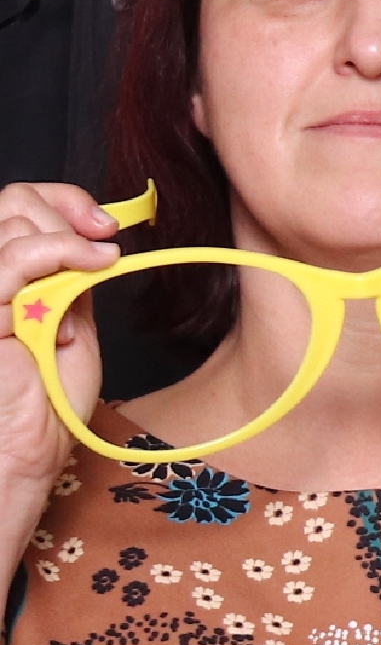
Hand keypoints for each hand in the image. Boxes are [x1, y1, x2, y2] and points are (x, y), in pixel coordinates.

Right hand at [0, 181, 125, 512]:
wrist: (33, 444)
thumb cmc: (49, 394)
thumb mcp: (72, 318)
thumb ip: (70, 274)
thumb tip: (92, 233)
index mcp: (2, 272)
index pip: (17, 202)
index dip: (63, 200)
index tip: (106, 224)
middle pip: (13, 202)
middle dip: (69, 216)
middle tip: (107, 243)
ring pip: (13, 223)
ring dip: (66, 244)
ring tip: (93, 275)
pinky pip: (12, 260)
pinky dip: (57, 256)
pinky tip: (88, 272)